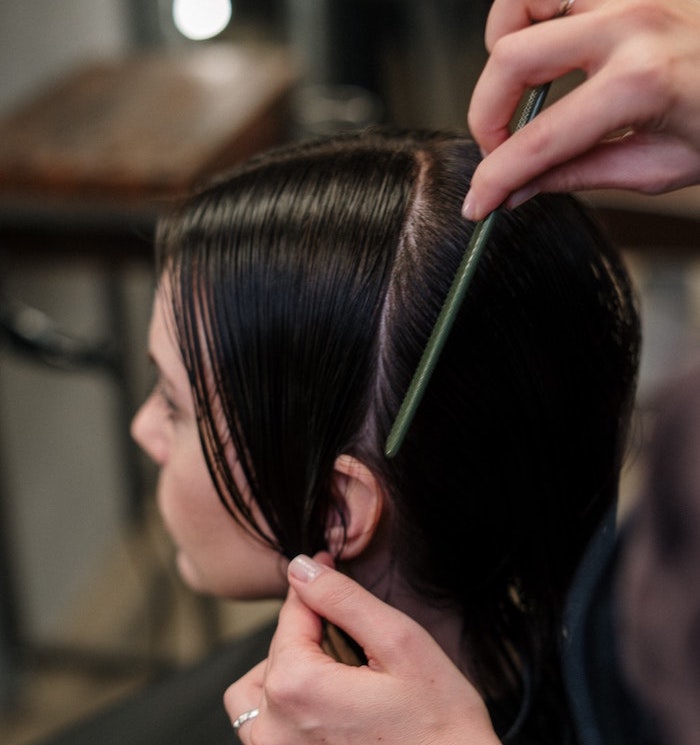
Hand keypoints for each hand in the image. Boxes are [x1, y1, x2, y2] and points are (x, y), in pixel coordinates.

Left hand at [224, 553, 497, 744]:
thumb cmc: (440, 725)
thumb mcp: (399, 643)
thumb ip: (343, 599)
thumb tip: (302, 567)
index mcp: (295, 687)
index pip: (291, 614)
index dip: (315, 585)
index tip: (329, 563)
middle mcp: (272, 727)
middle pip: (278, 649)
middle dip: (311, 632)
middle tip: (357, 641)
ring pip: (259, 686)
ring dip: (290, 667)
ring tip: (340, 672)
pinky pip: (265, 723)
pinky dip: (288, 701)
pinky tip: (330, 703)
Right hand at [464, 0, 699, 220]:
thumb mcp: (658, 168)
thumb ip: (577, 174)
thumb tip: (520, 189)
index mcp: (642, 82)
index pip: (537, 142)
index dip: (494, 179)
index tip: (478, 200)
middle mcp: (632, 24)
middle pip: (509, 62)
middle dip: (487, 117)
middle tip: (502, 148)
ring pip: (522, 0)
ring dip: (504, 48)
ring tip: (520, 85)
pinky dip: (533, 10)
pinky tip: (545, 42)